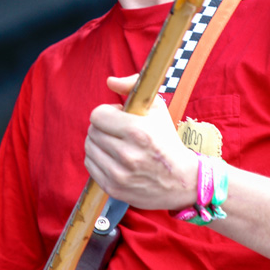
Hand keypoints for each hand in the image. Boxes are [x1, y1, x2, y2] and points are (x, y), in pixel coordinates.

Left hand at [84, 74, 197, 210]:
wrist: (181, 180)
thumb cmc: (167, 140)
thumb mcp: (157, 108)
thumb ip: (133, 86)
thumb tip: (110, 81)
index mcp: (137, 131)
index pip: (98, 115)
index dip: (107, 112)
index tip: (118, 116)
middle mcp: (127, 154)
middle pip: (92, 131)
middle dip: (103, 127)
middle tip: (118, 131)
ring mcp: (119, 174)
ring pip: (89, 148)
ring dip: (99, 143)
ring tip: (116, 144)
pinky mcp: (112, 188)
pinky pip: (90, 165)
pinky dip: (98, 159)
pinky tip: (113, 158)